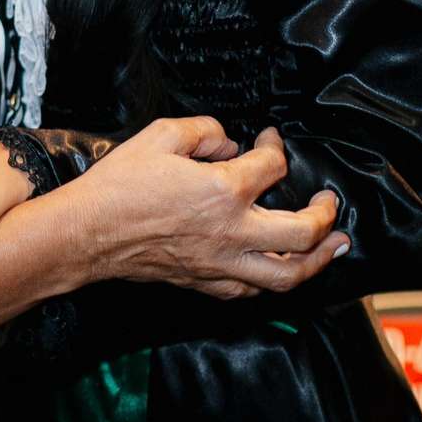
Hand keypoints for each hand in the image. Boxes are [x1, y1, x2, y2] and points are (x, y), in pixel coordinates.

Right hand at [70, 118, 346, 299]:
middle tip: (329, 202)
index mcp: (223, 190)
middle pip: (303, 233)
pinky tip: (278, 268)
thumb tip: (227, 142)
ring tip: (333, 247)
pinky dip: (272, 279)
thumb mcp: (160, 135)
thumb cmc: (120, 185)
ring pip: (288, 275)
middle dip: (325, 216)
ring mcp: (221, 264)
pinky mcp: (206, 284)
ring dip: (318, 261)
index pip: (272, 167)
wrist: (88, 233)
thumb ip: (203, 131)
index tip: (269, 139)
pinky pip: (252, 291)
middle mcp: (231, 232)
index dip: (275, 146)